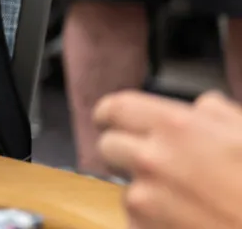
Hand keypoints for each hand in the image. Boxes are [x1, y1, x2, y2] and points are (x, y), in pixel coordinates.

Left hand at [94, 90, 241, 228]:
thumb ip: (215, 114)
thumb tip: (201, 107)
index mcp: (175, 127)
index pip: (114, 108)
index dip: (112, 115)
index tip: (111, 121)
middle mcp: (151, 158)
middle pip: (108, 146)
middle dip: (127, 153)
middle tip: (155, 165)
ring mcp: (144, 199)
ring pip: (126, 187)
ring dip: (146, 192)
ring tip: (191, 203)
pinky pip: (137, 221)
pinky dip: (154, 223)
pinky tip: (189, 223)